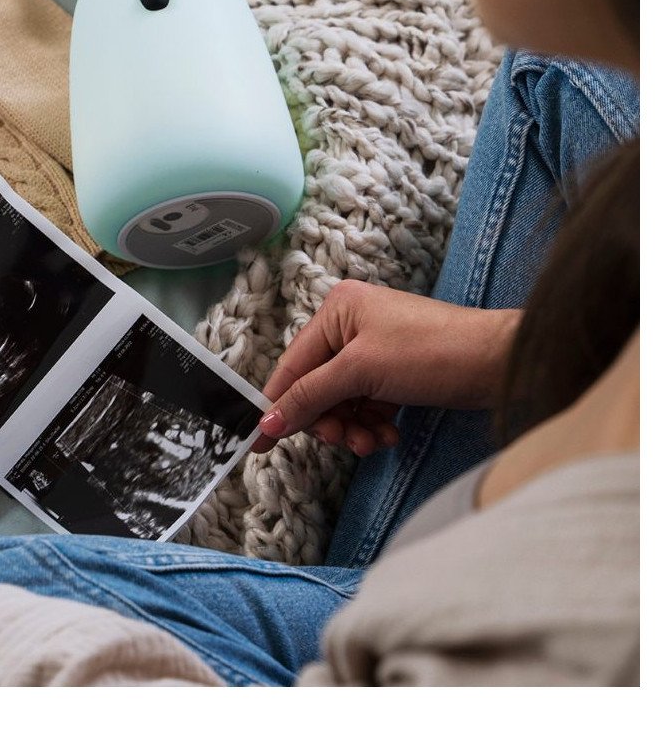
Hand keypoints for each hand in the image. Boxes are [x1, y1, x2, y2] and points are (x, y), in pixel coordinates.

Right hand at [254, 280, 520, 454]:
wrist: (498, 363)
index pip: (293, 365)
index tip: (256, 443)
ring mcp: (375, 349)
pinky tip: (389, 435)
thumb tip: (266, 422)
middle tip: (345, 440)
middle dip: (329, 419)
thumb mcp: (361, 372)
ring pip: (343, 402)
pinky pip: (367, 405)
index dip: (276, 405)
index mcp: (337, 310)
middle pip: (317, 388)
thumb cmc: (430, 353)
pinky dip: (373, 424)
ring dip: (353, 428)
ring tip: (374, 442)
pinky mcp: (396, 373)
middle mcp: (351, 325)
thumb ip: (310, 396)